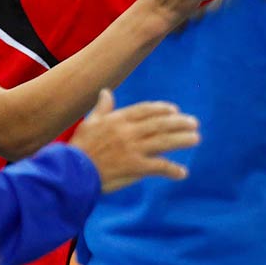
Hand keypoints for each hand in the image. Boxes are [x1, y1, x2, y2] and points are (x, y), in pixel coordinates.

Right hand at [70, 89, 200, 193]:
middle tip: (194, 123)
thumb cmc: (79, 148)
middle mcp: (128, 132)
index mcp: (118, 120)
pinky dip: (172, 169)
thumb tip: (106, 91)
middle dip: (179, 123)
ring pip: (163, 141)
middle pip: (160, 124)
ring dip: (182, 140)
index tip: (175, 110)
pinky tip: (182, 172)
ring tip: (195, 139)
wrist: (70, 172)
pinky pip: (158, 166)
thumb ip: (102, 108)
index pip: (146, 110)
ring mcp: (132, 149)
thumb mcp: (89, 123)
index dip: (162, 109)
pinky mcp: (134, 166)